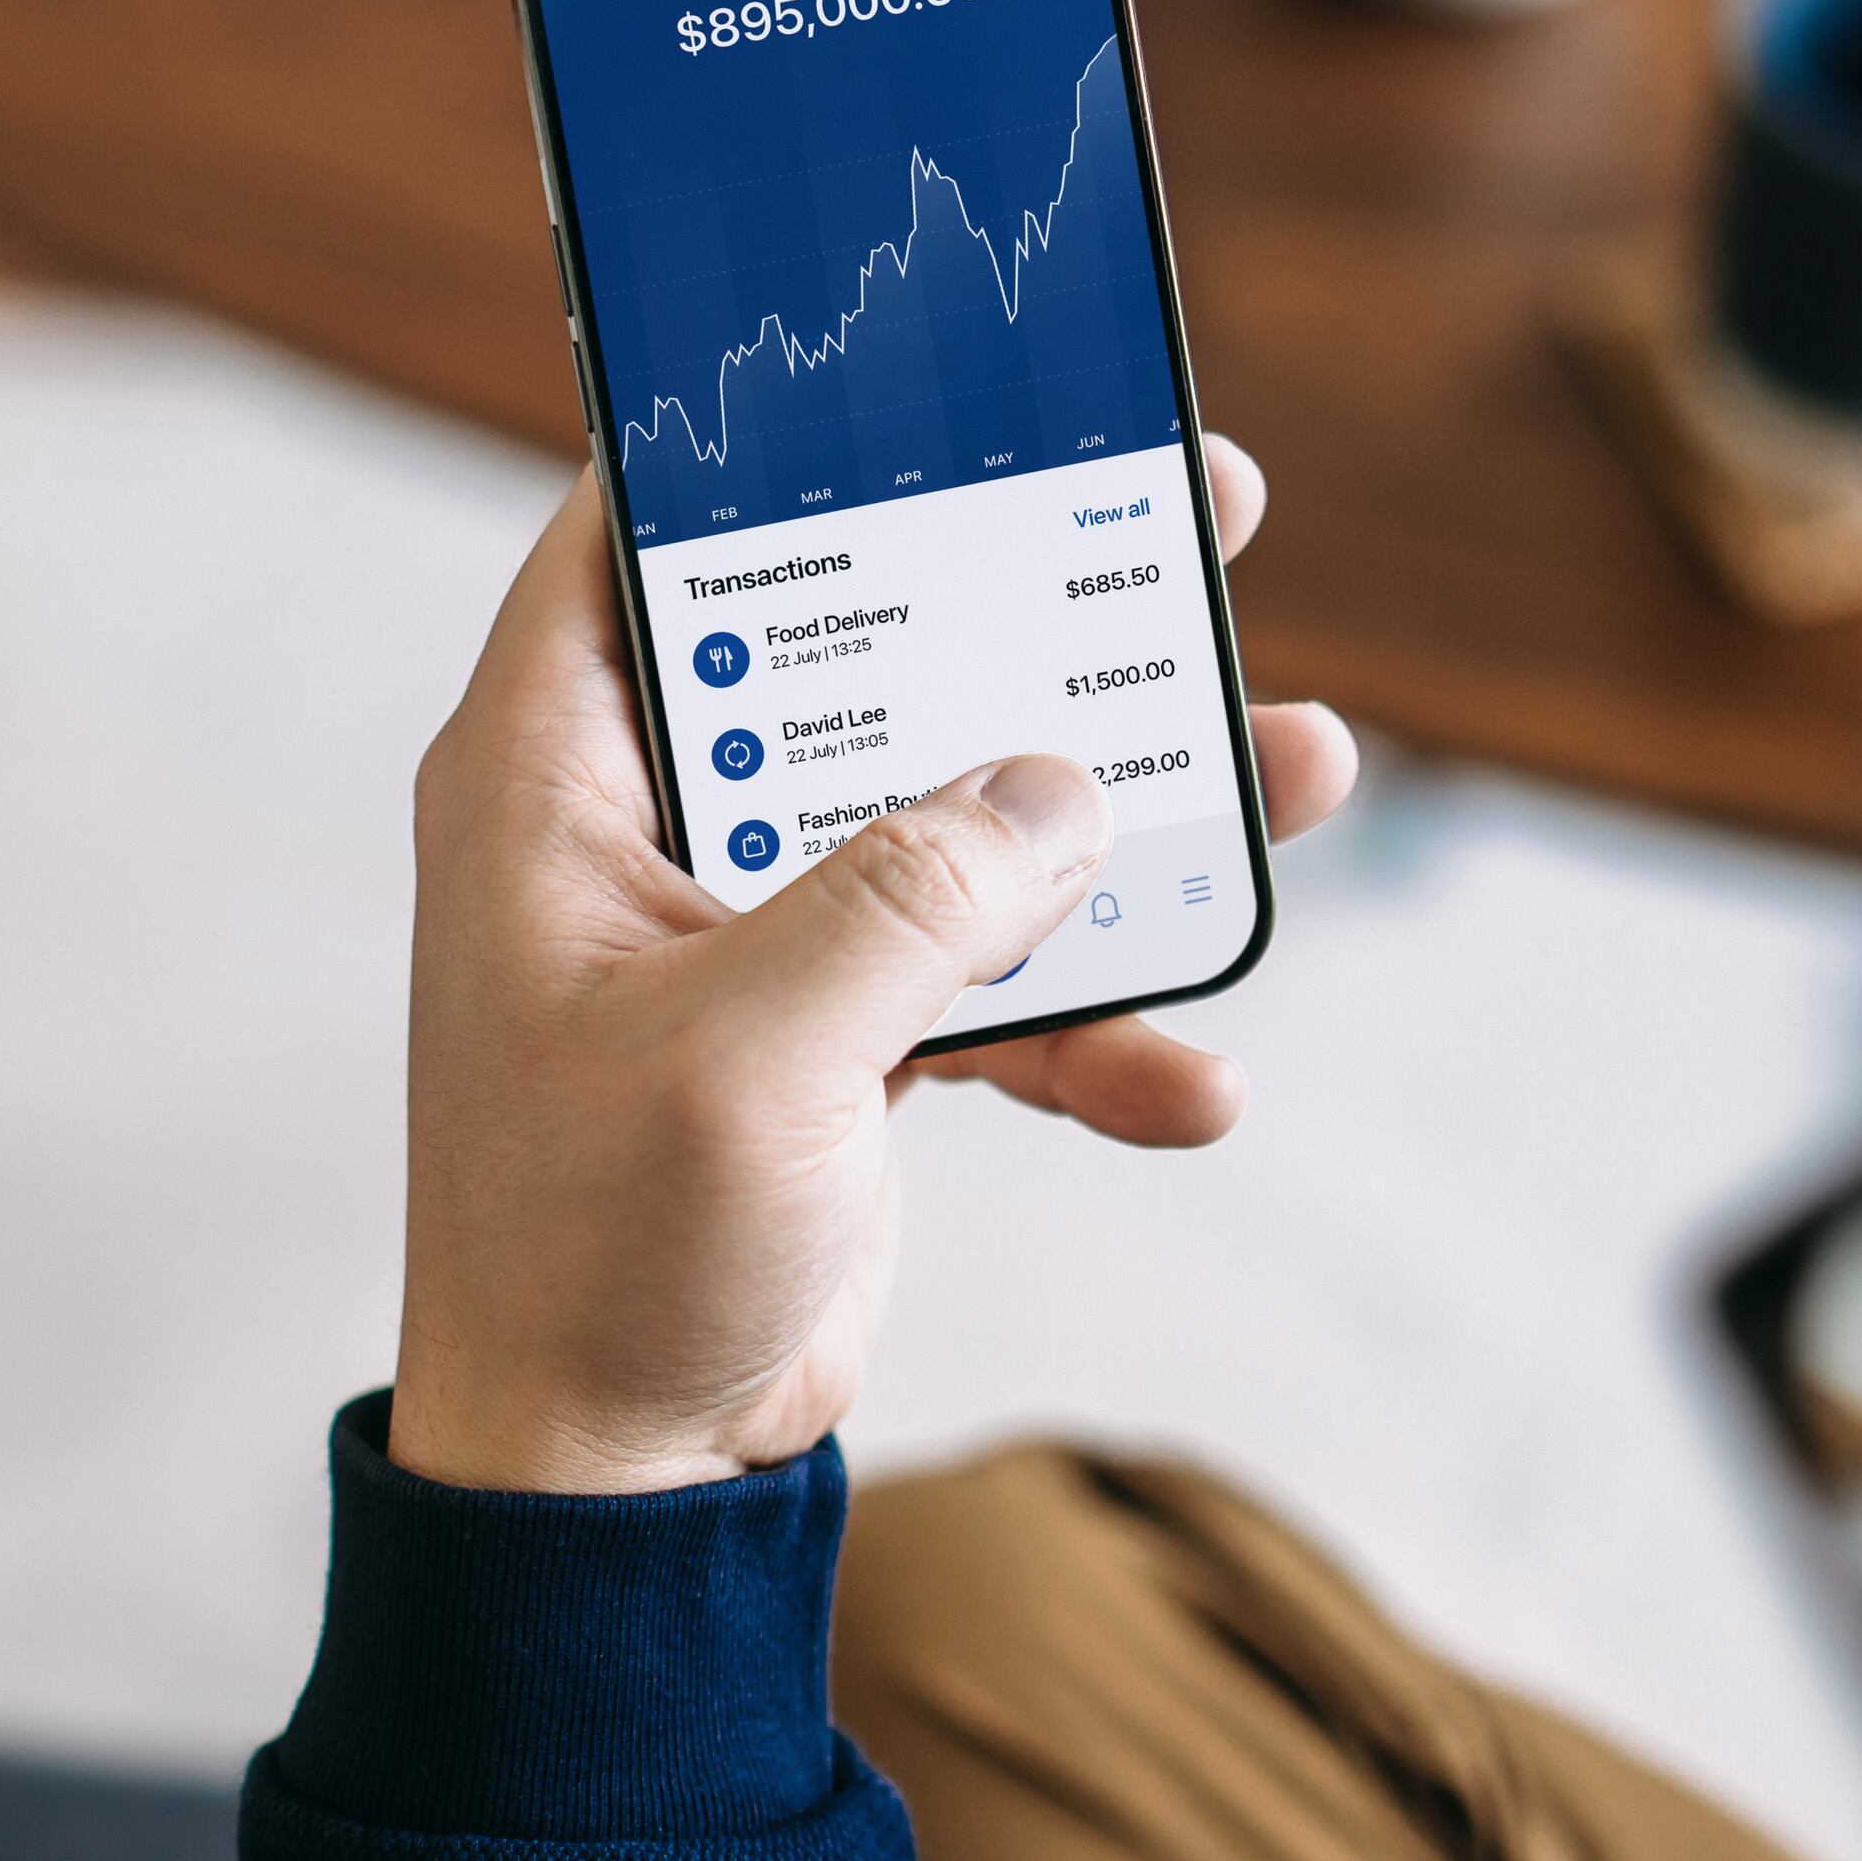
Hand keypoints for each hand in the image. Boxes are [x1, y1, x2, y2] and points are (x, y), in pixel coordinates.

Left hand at [392, 438, 1362, 1494]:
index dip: (765, 445)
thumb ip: (908, 899)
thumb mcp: (747, 1057)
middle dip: (1033, 606)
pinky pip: (1001, 993)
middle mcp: (654, 836)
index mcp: (557, 785)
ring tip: (1304, 768)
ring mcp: (761, 942)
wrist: (614, 1492)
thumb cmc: (594, 1258)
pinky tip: (1195, 1083)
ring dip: (1128, 821)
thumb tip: (1067, 789)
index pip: (642, 537)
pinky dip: (1100, 1035)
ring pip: (967, 820)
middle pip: (866, 655)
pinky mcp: (844, 1048)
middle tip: (1195, 513)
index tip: (920, 369)